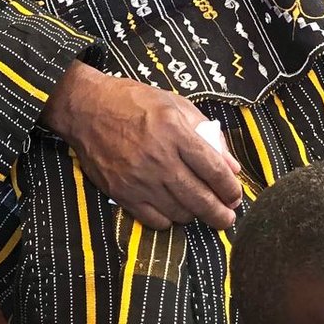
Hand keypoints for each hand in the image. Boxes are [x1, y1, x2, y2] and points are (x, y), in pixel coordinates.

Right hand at [40, 64, 241, 230]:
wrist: (87, 108)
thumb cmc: (134, 102)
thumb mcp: (176, 105)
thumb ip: (208, 135)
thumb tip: (232, 167)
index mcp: (175, 132)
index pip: (214, 170)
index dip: (230, 188)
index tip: (236, 195)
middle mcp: (159, 159)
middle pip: (200, 198)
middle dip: (220, 214)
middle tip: (227, 217)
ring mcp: (139, 179)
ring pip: (180, 213)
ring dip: (195, 215)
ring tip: (199, 209)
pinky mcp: (122, 193)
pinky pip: (155, 221)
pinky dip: (169, 220)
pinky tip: (172, 210)